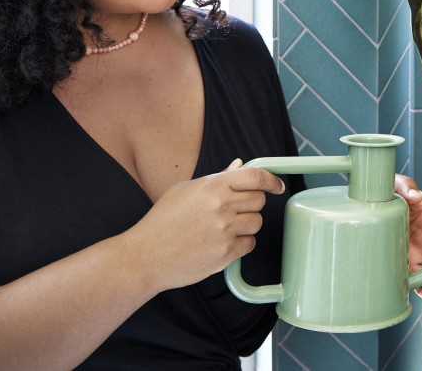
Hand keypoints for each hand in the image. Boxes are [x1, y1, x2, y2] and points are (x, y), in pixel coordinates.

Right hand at [123, 159, 285, 292]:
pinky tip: (220, 243)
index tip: (277, 185)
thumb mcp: (184, 190)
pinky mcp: (225, 254)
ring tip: (223, 229)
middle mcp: (221, 207)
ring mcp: (224, 231)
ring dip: (246, 225)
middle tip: (235, 211)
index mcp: (212, 187)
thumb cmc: (161, 222)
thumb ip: (216, 178)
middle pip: (259, 201)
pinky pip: (248, 245)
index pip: (255, 176)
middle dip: (252, 205)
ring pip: (256, 223)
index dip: (271, 180)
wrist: (144, 256)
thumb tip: (239, 166)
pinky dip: (240, 245)